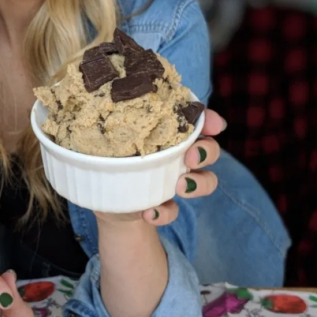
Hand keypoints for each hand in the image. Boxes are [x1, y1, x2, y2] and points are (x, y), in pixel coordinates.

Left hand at [95, 108, 224, 227]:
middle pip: (209, 148)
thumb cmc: (110, 157)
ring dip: (199, 183)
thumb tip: (103, 104)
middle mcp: (179, 154)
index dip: (210, 120)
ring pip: (207, 179)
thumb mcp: (108, 138)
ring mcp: (177, 180)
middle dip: (207, 151)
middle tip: (191, 157)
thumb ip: (113, 124)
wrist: (105, 199)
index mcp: (169, 132)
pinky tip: (150, 213)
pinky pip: (175, 210)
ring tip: (180, 187)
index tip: (213, 125)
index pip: (197, 121)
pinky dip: (166, 212)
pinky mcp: (167, 206)